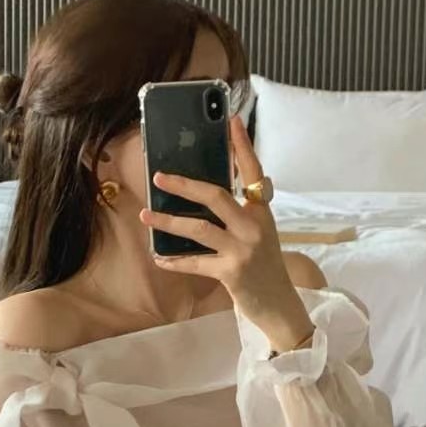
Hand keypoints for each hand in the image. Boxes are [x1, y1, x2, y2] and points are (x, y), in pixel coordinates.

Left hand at [141, 115, 314, 350]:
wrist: (280, 306)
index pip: (253, 172)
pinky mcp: (232, 273)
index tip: (231, 120)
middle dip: (185, 185)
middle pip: (216, 196)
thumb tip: (209, 192)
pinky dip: (174, 261)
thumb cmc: (266, 267)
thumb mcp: (260, 234)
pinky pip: (195, 263)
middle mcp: (254, 227)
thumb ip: (243, 213)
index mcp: (262, 212)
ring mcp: (243, 250)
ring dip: (168, 222)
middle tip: (160, 177)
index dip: (242, 146)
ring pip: (199, 229)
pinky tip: (159, 257)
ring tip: (145, 216)